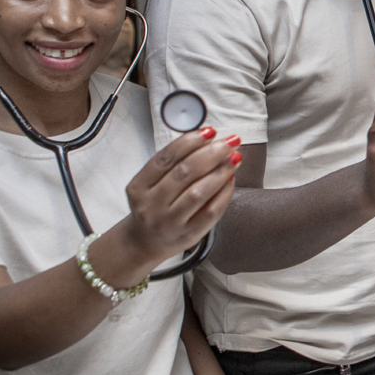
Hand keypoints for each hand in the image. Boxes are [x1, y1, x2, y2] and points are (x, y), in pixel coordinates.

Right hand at [120, 128, 239, 275]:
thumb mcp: (150, 184)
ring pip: (198, 192)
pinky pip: (211, 211)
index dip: (189, 142)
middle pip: (184, 173)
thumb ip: (173, 163)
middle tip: (230, 141)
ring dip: (220, 172)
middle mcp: (151, 205)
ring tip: (235, 157)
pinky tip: (231, 179)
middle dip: (211, 153)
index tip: (209, 131)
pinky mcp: (189, 234)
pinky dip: (224, 192)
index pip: (165, 159)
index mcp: (139, 187)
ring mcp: (170, 222)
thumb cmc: (153, 206)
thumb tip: (208, 138)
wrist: (145, 242)